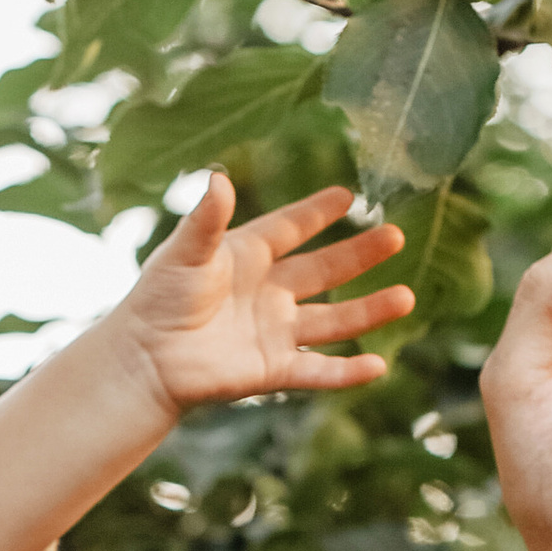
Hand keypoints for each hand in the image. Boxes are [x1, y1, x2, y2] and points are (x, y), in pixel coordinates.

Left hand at [115, 173, 414, 419]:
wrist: (144, 359)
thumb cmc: (157, 299)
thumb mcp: (184, 253)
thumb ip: (207, 219)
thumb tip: (219, 178)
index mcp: (247, 255)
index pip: (291, 228)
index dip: (317, 212)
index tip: (348, 195)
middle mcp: (268, 292)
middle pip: (325, 270)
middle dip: (361, 255)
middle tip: (395, 236)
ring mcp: (274, 331)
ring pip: (334, 320)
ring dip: (370, 310)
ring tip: (407, 297)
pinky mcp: (273, 369)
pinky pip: (318, 370)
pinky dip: (347, 372)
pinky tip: (378, 367)